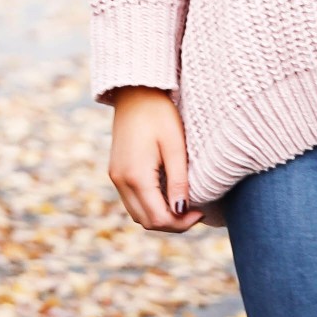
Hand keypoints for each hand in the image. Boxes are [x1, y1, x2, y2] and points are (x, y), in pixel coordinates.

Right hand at [107, 88, 205, 232]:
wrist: (135, 92)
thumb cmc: (160, 115)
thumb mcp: (175, 147)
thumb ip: (178, 181)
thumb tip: (182, 211)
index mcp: (135, 176)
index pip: (158, 218)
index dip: (181, 223)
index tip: (201, 211)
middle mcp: (121, 181)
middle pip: (146, 221)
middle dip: (172, 223)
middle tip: (195, 211)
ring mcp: (115, 177)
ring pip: (137, 214)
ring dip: (160, 216)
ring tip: (183, 204)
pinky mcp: (116, 172)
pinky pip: (132, 201)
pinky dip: (150, 206)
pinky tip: (168, 195)